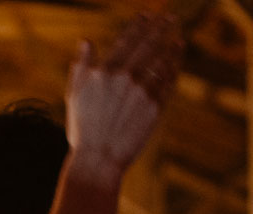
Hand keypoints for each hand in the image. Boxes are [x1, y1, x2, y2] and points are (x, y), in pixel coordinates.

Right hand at [65, 14, 181, 182]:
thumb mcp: (74, 95)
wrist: (97, 160)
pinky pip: (167, 84)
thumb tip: (86, 41)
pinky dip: (173, 71)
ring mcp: (142, 92)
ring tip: (178, 40)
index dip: (139, 25)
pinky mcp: (155, 108)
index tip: (148, 15)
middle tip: (171, 17)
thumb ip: (81, 66)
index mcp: (104, 72)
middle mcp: (124, 78)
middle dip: (161, 28)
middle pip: (148, 45)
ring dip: (172, 48)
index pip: (126, 40)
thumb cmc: (82, 130)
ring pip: (162, 62)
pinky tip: (176, 65)